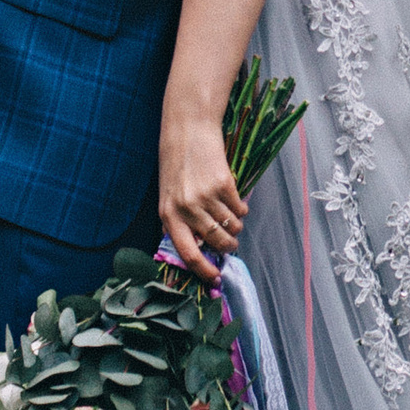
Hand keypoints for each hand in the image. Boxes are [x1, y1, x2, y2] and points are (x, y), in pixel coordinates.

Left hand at [158, 100, 245, 280]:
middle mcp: (186, 209)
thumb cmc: (177, 166)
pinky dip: (241, 210)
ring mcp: (206, 197)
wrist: (188, 130)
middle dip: (228, 246)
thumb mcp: (169, 197)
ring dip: (235, 227)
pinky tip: (235, 202)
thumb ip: (180, 223)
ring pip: (231, 226)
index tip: (216, 279)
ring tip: (233, 221)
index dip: (204, 270)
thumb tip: (199, 251)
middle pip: (215, 242)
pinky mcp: (224, 184)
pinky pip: (239, 209)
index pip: (188, 253)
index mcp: (169, 215)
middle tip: (231, 244)